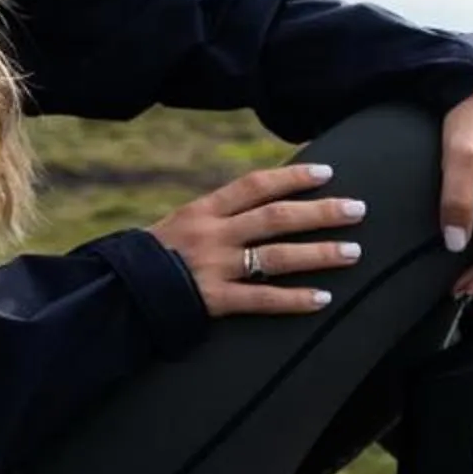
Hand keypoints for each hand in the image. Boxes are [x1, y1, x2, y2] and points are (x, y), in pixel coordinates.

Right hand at [148, 162, 368, 316]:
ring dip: (318, 253)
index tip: (327, 173)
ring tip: (353, 252)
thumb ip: (216, 217)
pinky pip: (260, 299)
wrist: (114, 293)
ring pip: (276, 256)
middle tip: (358, 210)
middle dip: (320, 212)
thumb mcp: (178, 224)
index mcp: (203, 210)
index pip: (254, 186)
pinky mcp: (212, 300)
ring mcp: (213, 267)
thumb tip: (260, 203)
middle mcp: (212, 234)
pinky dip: (293, 299)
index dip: (292, 178)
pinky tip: (323, 299)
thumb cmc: (151, 257)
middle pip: (275, 217)